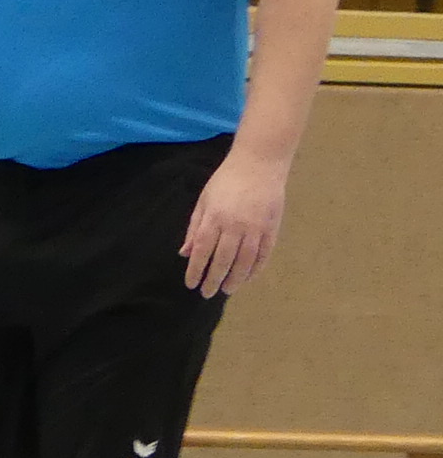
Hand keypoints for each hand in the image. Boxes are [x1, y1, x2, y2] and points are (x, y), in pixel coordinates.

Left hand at [181, 148, 287, 296]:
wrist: (259, 164)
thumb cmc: (226, 181)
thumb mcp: (204, 201)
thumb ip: (195, 228)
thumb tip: (185, 254)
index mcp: (214, 218)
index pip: (202, 251)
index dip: (196, 269)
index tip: (191, 284)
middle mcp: (235, 225)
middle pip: (223, 260)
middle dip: (214, 279)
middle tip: (208, 293)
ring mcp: (256, 227)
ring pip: (245, 261)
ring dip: (235, 278)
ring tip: (227, 290)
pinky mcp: (272, 227)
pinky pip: (264, 254)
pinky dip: (256, 268)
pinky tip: (248, 278)